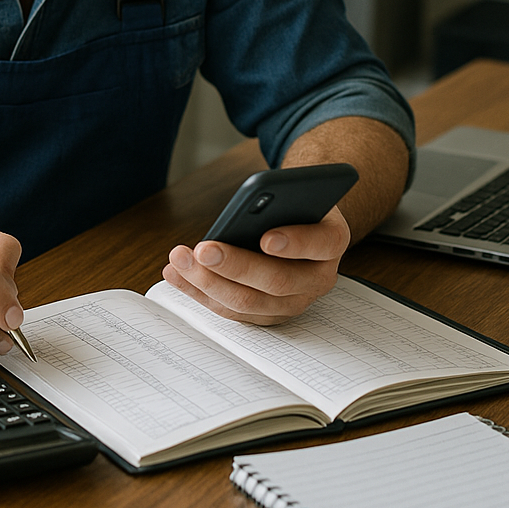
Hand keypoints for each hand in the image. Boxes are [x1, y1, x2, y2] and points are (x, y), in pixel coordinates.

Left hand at [161, 206, 350, 323]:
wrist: (298, 224)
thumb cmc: (292, 205)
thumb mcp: (296, 193)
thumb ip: (281, 197)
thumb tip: (250, 202)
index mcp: (331, 241)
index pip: (322, 243)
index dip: (296, 243)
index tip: (266, 238)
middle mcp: (317, 278)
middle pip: (277, 281)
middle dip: (235, 266)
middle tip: (203, 250)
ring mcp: (293, 302)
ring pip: (249, 302)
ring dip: (208, 282)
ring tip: (179, 260)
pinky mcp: (266, 314)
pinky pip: (231, 310)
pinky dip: (199, 291)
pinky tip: (176, 273)